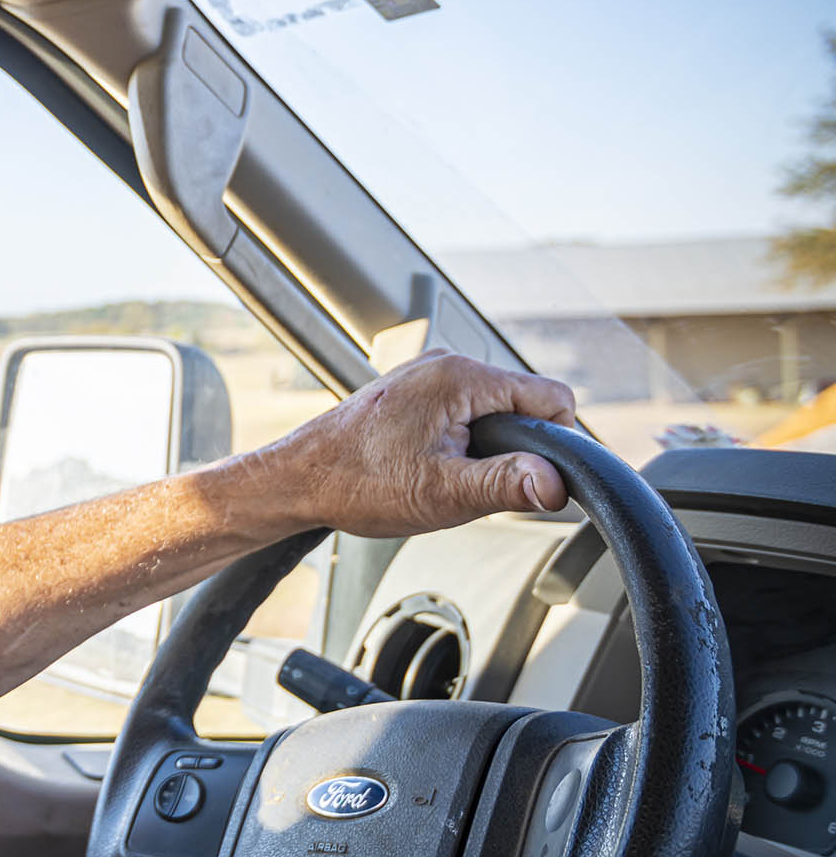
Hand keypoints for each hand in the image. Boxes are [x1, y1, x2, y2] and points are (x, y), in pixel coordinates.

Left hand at [247, 350, 576, 538]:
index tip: (535, 478)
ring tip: (449, 477)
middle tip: (478, 483)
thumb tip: (558, 483)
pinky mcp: (414, 393)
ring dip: (488, 448)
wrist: (298, 480)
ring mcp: (427, 376)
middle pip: (524, 404)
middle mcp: (445, 365)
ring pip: (494, 411)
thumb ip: (506, 484)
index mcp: (460, 376)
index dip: (557, 443)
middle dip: (517, 448)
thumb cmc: (356, 482)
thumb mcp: (443, 492)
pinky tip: (433, 467)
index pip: (553, 397)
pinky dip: (462, 443)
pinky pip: (465, 414)